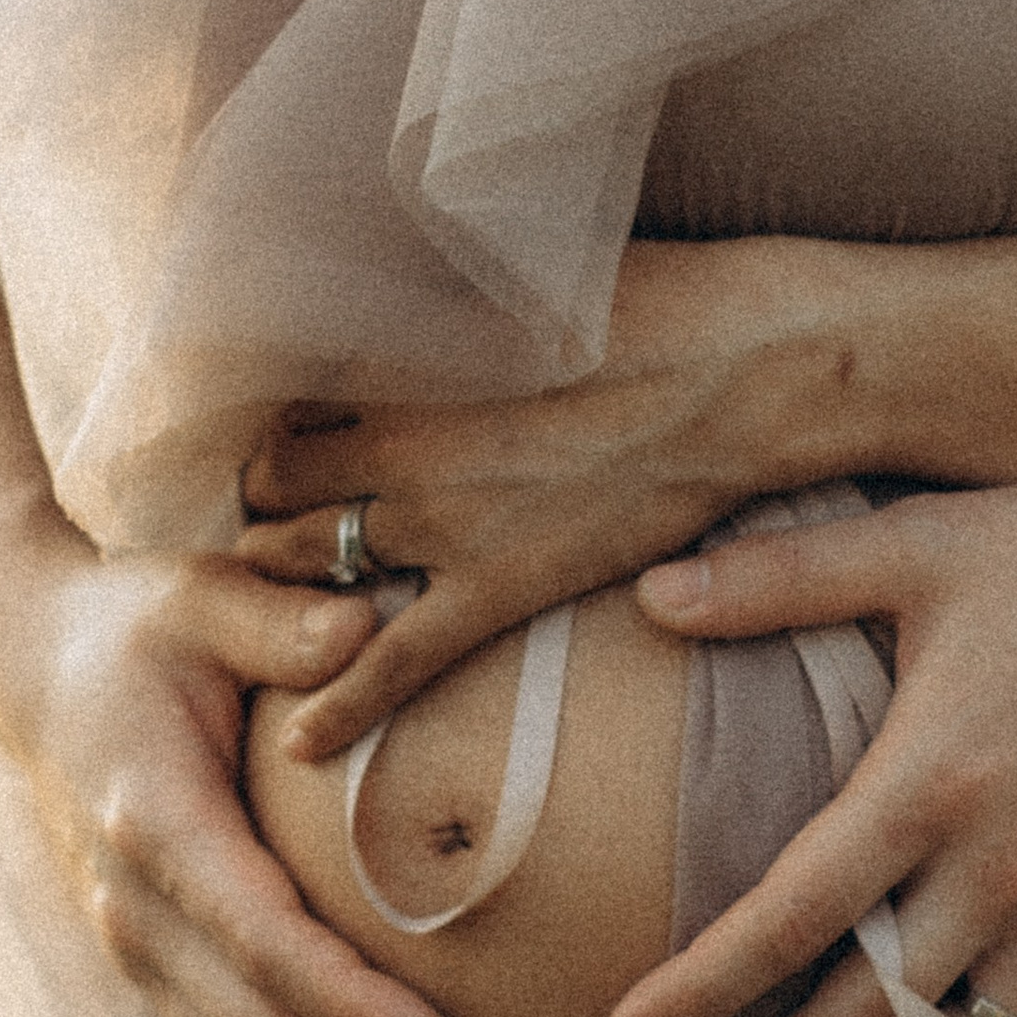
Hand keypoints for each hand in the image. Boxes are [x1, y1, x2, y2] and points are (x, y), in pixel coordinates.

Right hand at [0, 538, 493, 1016]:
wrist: (29, 666)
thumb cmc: (136, 622)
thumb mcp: (201, 594)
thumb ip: (281, 622)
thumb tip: (365, 633)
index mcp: (153, 821)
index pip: (258, 935)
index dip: (346, 1000)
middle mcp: (136, 908)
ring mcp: (139, 952)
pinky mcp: (157, 973)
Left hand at [236, 238, 849, 758]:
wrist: (750, 371)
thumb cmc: (658, 300)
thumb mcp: (527, 270)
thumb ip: (449, 295)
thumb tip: (410, 284)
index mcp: (405, 354)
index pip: (286, 400)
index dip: (280, 421)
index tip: (293, 432)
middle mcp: (401, 441)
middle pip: (277, 486)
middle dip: (267, 500)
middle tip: (281, 512)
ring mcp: (445, 521)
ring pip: (310, 565)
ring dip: (286, 576)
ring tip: (286, 591)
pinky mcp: (501, 586)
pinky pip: (394, 661)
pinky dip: (340, 706)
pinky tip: (297, 746)